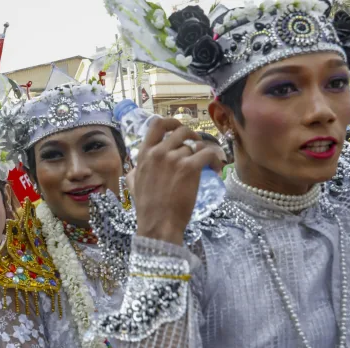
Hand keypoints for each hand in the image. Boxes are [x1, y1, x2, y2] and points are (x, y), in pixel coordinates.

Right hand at [134, 118, 225, 244]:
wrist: (158, 224)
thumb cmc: (146, 208)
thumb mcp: (133, 185)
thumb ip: (135, 171)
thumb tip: (135, 168)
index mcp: (144, 154)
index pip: (157, 124)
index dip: (171, 122)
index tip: (179, 128)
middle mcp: (158, 152)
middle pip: (181, 131)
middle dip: (193, 136)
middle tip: (198, 147)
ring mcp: (174, 159)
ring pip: (195, 146)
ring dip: (203, 154)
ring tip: (208, 165)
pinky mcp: (190, 168)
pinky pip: (208, 153)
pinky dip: (216, 159)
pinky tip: (216, 168)